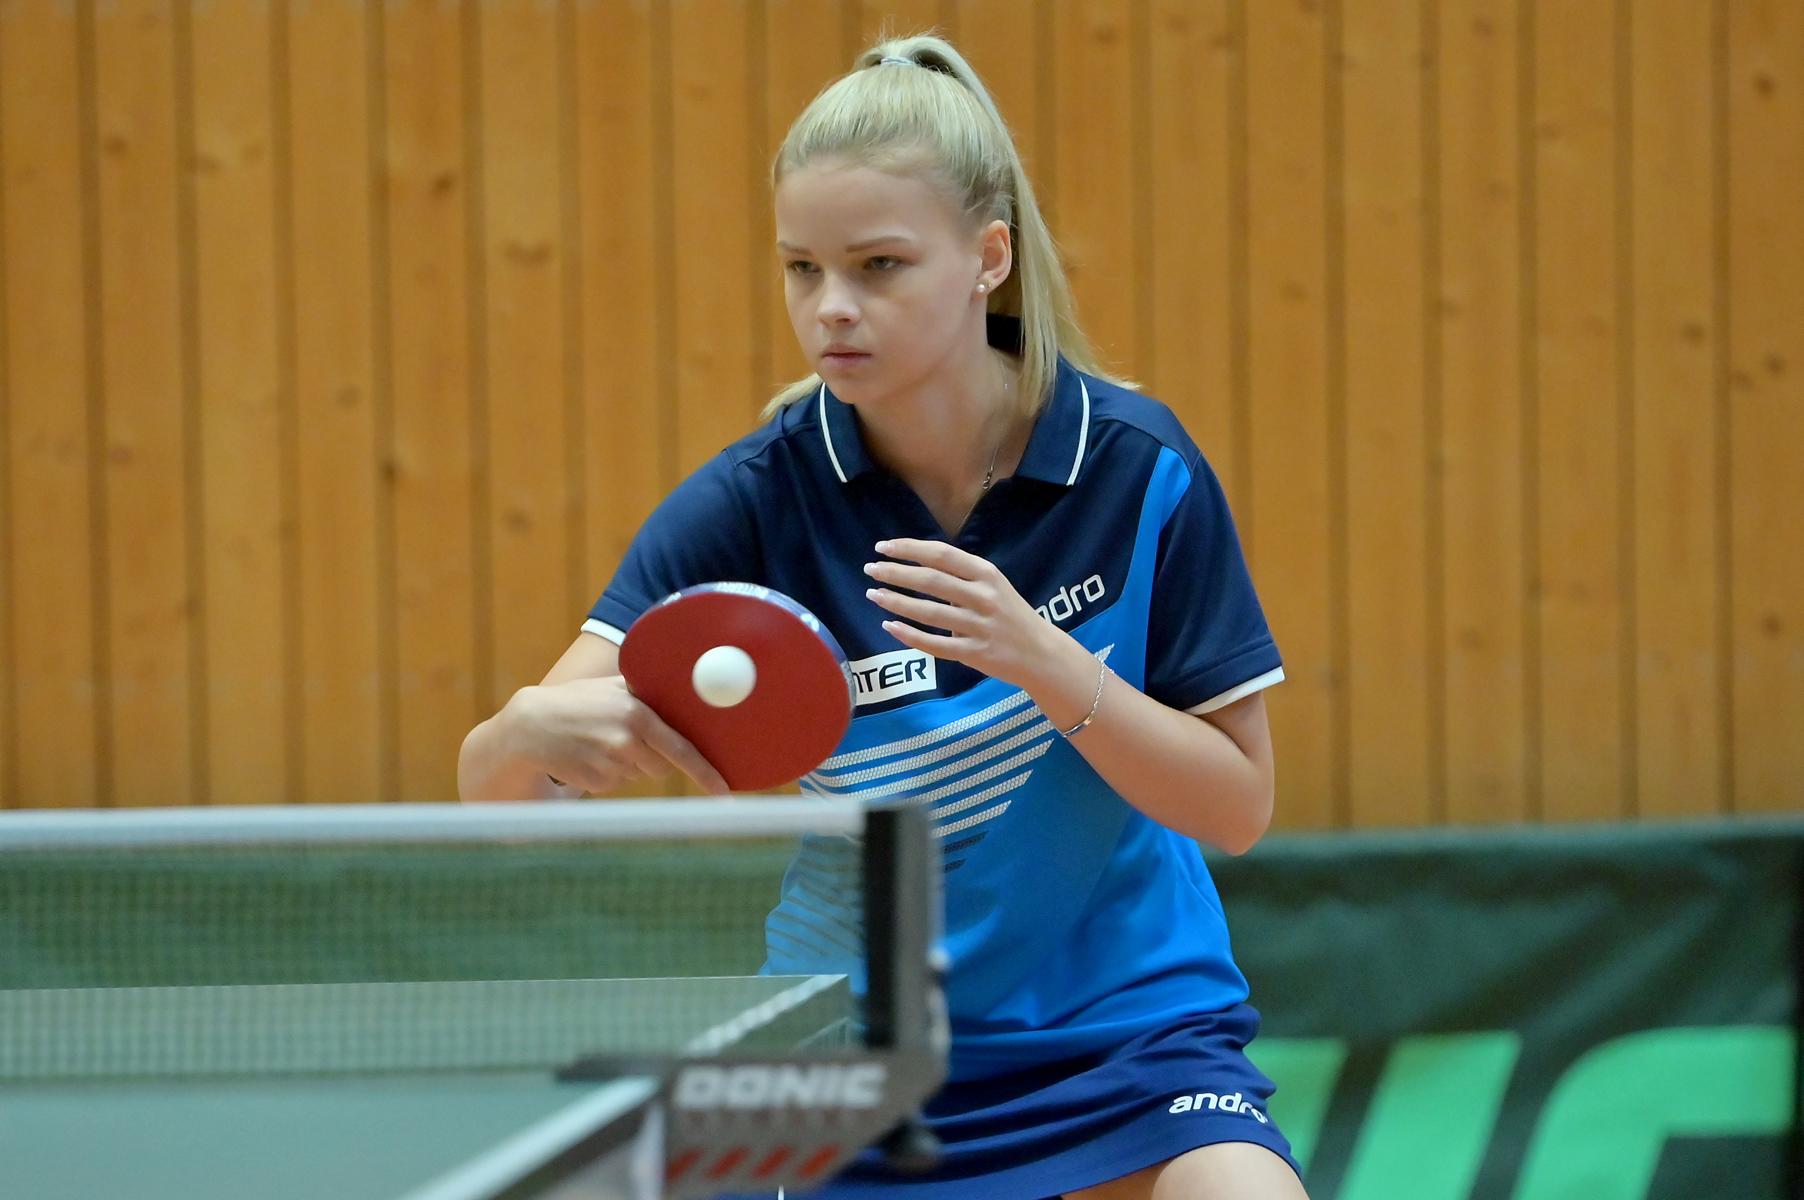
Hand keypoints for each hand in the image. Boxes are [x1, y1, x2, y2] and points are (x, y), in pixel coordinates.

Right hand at [500, 675, 728, 795]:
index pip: (681, 749)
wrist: (530, 725)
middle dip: (651, 757)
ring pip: (637, 775)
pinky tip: (587, 754)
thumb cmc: (579, 701)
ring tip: (599, 741)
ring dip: (627, 764)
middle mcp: (625, 740)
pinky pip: (616, 784)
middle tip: (624, 738)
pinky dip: (607, 773)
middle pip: (661, 767)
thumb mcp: (613, 688)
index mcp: (637, 714)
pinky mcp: (594, 783)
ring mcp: (608, 764)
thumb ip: (649, 691)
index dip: (706, 773)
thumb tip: (692, 692)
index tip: (725, 793)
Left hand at [863, 538, 1061, 692]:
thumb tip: (915, 564)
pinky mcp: (974, 653)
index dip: (910, 548)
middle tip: (870, 569)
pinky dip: (910, 635)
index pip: (942, 555)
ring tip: (874, 594)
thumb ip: (960, 576)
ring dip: (897, 602)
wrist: (1041, 653)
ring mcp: (979, 626)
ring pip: (929, 613)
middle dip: (896, 573)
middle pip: (931, 581)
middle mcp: (984, 597)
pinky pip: (936, 645)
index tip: (883, 547)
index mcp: (987, 574)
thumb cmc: (1009, 614)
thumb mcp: (993, 586)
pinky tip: (890, 626)